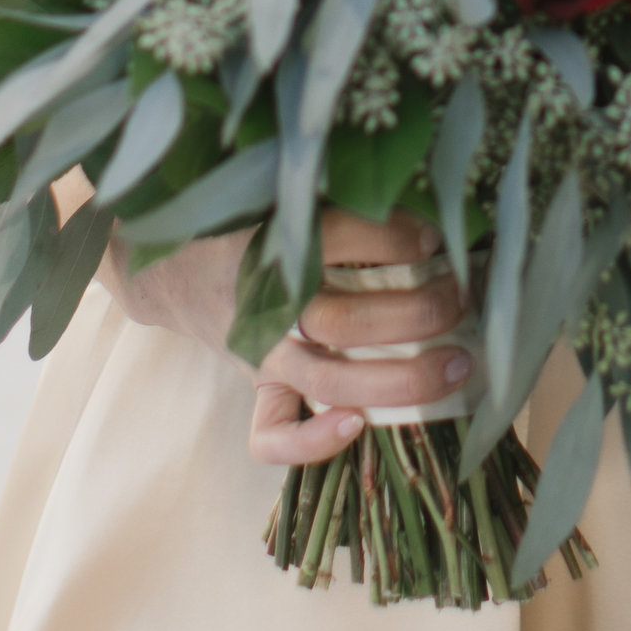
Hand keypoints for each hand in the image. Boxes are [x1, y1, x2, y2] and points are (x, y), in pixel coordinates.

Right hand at [107, 210, 472, 467]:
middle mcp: (265, 304)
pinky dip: (312, 441)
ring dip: (401, 379)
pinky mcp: (257, 385)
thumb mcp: (277, 192)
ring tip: (457, 365)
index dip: (394, 237)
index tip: (436, 234)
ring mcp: (260, 353)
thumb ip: (332, 189)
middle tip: (461, 296)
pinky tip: (357, 425)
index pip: (335, 237)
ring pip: (329, 379)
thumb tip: (420, 194)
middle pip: (346, 319)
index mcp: (268, 243)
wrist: (169, 269)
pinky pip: (272, 434)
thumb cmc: (242, 222)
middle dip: (417, 313)